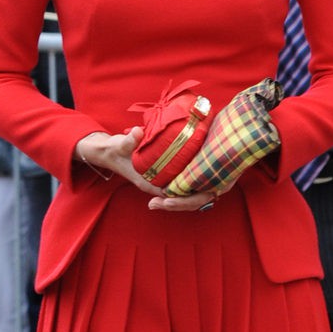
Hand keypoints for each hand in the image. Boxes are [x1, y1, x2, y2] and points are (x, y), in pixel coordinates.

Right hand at [75, 129, 223, 211]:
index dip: (192, 197)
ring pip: (186, 192)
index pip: (175, 197)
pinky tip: (207, 171)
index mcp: (150, 185)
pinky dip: (195, 180)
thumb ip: (129, 141)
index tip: (209, 190)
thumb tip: (138, 133)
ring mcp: (162, 181)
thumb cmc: (115, 150)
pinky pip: (183, 182)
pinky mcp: (166, 174)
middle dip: (203, 195)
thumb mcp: (120, 144)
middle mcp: (158, 186)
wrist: (109, 151)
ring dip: (201, 189)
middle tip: (223, 186)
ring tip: (221, 182)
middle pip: (184, 198)